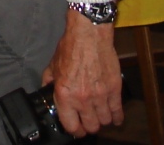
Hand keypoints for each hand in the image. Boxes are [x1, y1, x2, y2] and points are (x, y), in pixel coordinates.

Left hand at [42, 10, 122, 135]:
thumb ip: (48, 81)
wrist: (89, 35)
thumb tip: (46, 90)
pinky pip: (118, 112)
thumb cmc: (71, 47)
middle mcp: (83, 98)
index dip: (74, 129)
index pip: (71, 125)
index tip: (76, 128)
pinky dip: (116, 117)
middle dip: (89, 126)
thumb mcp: (53, 65)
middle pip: (91, 127)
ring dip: (102, 120)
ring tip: (99, 115)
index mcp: (65, 94)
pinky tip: (114, 117)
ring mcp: (100, 95)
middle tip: (88, 121)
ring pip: (104, 121)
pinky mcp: (114, 90)